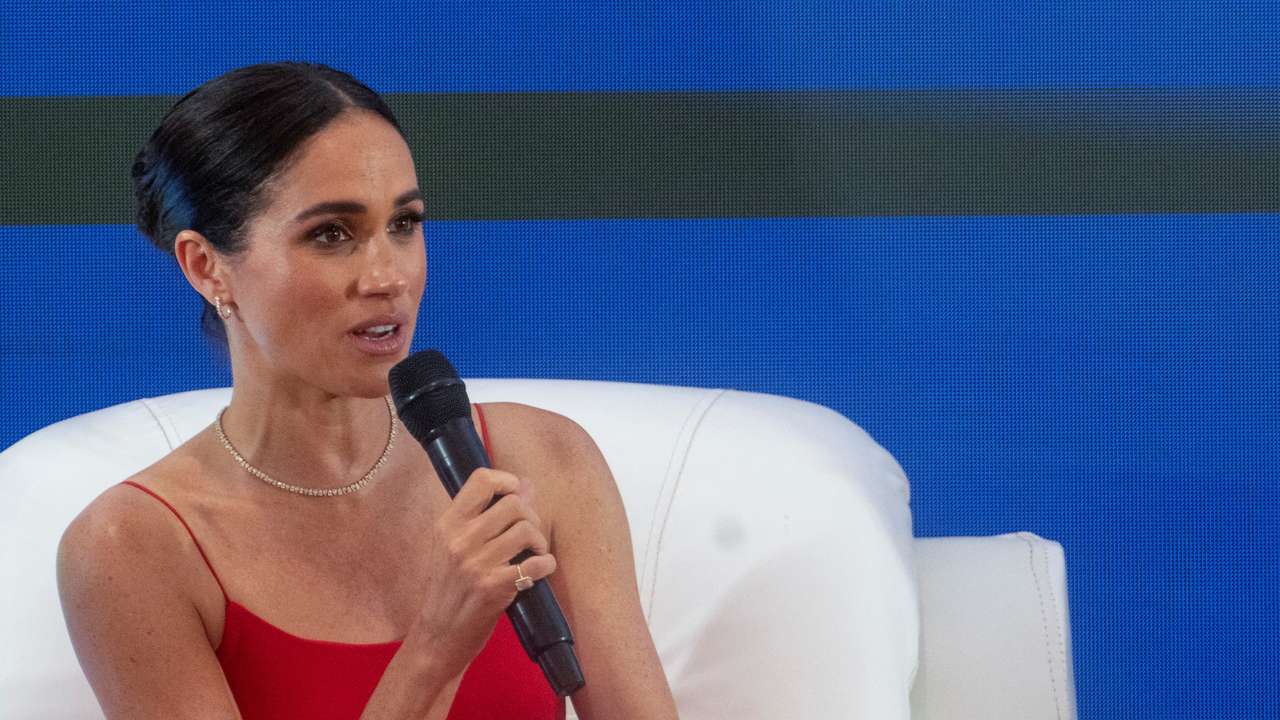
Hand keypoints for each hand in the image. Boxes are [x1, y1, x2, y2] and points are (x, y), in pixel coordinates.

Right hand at [412, 468, 555, 672]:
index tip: (517, 494)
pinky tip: (540, 570)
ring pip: (527, 530)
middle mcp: (460, 540)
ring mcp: (476, 564)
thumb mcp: (454, 547)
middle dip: (531, 516)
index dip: (508, 480)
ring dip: (540, 542)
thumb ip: (486, 515)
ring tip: (535, 553)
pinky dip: (546, 564)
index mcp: (447, 524)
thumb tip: (525, 484)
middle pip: (514, 503)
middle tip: (531, 535)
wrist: (437, 636)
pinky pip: (536, 563)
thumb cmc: (449, 589)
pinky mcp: (494, 588)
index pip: (482, 479)